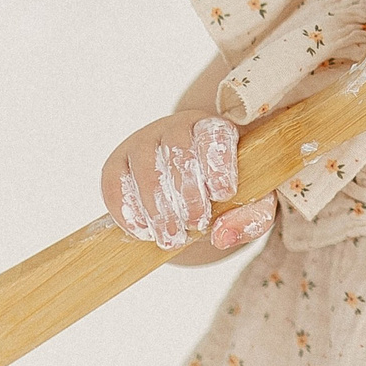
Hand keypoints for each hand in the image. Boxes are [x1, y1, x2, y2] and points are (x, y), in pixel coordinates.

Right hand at [98, 110, 273, 253]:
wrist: (190, 190)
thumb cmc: (225, 190)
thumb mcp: (251, 202)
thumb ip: (250, 217)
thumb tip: (223, 237)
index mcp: (214, 128)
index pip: (214, 135)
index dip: (217, 163)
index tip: (224, 193)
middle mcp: (176, 128)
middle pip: (177, 150)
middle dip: (187, 191)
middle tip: (196, 223)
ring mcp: (143, 143)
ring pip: (145, 166)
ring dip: (157, 206)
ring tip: (171, 237)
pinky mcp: (118, 163)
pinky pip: (114, 182)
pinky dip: (126, 209)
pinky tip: (143, 231)